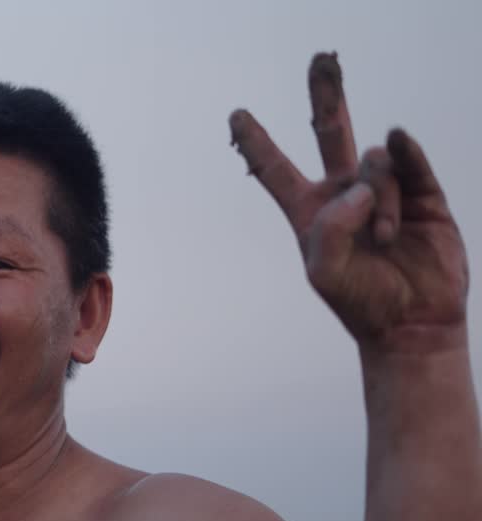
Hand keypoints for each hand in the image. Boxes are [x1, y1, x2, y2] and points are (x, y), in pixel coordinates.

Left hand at [229, 52, 467, 353]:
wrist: (411, 322)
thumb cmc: (359, 301)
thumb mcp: (325, 270)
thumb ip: (331, 226)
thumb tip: (360, 186)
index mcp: (309, 211)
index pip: (275, 169)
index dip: (256, 143)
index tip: (236, 116)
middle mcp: (344, 194)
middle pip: (329, 133)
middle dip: (326, 95)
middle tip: (321, 60)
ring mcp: (383, 192)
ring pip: (374, 166)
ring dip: (380, 202)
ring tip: (387, 240)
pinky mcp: (423, 196)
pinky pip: (410, 162)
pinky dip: (403, 153)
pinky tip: (398, 141)